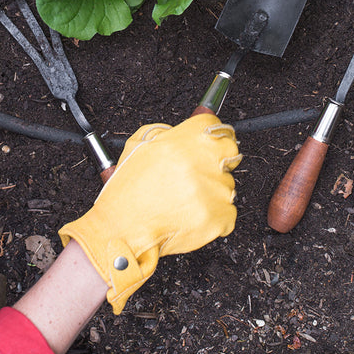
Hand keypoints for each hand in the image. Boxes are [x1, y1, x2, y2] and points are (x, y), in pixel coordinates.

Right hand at [59, 115, 240, 313]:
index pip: (213, 125)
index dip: (207, 135)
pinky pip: (227, 211)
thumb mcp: (137, 145)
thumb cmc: (129, 191)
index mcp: (185, 140)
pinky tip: (190, 215)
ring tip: (184, 199)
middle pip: (228, 151)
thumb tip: (187, 125)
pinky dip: (213, 215)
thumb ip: (165, 131)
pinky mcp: (220, 216)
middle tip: (197, 173)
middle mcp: (202, 161)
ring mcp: (214, 190)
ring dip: (211, 190)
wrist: (124, 229)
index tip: (204, 144)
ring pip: (226, 184)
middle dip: (216, 160)